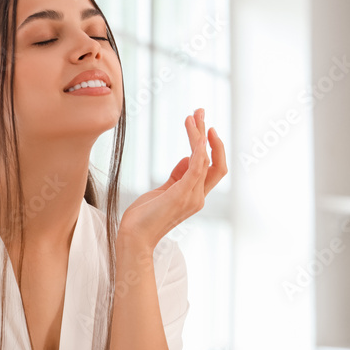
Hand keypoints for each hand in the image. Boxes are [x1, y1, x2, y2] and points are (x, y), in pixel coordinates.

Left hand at [118, 108, 226, 249]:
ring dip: (201, 135)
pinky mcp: (182, 194)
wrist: (133, 237)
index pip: (211, 168)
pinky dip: (199, 147)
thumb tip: (187, 159)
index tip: (201, 127)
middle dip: (210, 135)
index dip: (209, 147)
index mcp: (194, 196)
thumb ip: (177, 177)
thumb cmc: (143, 217)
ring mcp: (192, 197)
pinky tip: (196, 131)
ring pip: (207, 160)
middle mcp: (198, 196)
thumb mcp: (162, 191)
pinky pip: (198, 166)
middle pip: (216, 162)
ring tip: (194, 115)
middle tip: (200, 112)